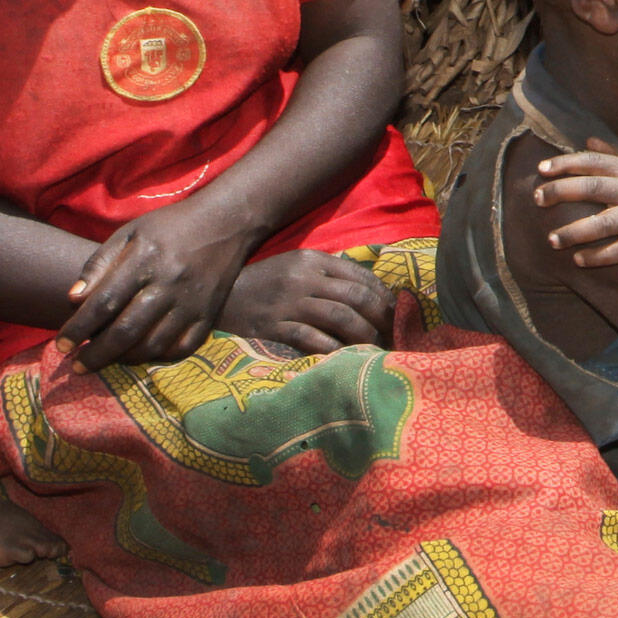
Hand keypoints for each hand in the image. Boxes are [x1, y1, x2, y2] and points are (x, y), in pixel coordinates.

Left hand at [57, 205, 257, 368]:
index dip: (78, 328)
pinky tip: (140, 355)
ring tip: (105, 359)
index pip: (104, 302)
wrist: (227, 222)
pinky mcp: (209, 316)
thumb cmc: (170, 226)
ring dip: (122, 360)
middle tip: (76, 366)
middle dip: (95, 355)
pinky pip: (180, 349)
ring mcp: (192, 303)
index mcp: (145, 258)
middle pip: (126, 331)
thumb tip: (73, 300)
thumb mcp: (130, 233)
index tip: (61, 345)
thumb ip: (100, 264)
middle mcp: (169, 283)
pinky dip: (156, 359)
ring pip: (152, 346)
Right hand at [221, 251, 394, 356]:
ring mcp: (288, 303)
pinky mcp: (274, 327)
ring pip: (339, 317)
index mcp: (312, 260)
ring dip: (363, 335)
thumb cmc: (265, 283)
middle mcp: (303, 278)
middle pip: (355, 297)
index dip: (383, 296)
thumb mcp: (296, 267)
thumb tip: (370, 292)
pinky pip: (312, 339)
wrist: (220, 297)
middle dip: (381, 317)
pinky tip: (346, 358)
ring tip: (375, 348)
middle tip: (393, 335)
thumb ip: (328, 274)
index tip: (396, 313)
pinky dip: (334, 349)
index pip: (359, 276)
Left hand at [532, 139, 617, 272]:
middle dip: (562, 192)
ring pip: (605, 223)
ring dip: (575, 232)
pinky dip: (599, 256)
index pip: (594, 162)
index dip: (566, 164)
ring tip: (552, 239)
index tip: (541, 170)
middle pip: (595, 188)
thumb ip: (615, 156)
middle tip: (537, 199)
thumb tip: (587, 141)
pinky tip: (578, 260)